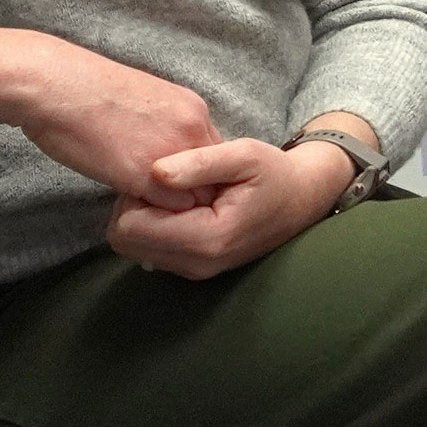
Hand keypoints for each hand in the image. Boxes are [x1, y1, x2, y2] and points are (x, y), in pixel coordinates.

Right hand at [0, 25, 217, 198]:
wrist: (53, 83)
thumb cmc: (84, 90)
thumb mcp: (144, 102)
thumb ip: (167, 128)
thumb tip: (167, 154)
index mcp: (192, 108)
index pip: (215, 157)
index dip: (198, 178)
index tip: (178, 188)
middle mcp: (191, 128)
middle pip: (213, 180)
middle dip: (192, 195)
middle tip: (166, 204)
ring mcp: (170, 152)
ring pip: (193, 199)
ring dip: (172, 207)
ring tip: (144, 203)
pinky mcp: (142, 174)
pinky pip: (166, 209)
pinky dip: (152, 213)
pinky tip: (128, 202)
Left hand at [109, 135, 362, 279]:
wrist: (302, 200)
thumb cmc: (274, 173)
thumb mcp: (244, 154)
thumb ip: (199, 162)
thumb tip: (154, 171)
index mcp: (208, 237)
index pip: (130, 227)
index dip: (133, 195)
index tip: (158, 173)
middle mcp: (198, 264)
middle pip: (124, 242)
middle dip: (132, 207)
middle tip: (162, 181)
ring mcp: (196, 271)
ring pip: (133, 248)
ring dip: (142, 217)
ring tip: (173, 192)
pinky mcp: (194, 269)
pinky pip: (149, 250)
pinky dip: (153, 227)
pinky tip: (179, 205)